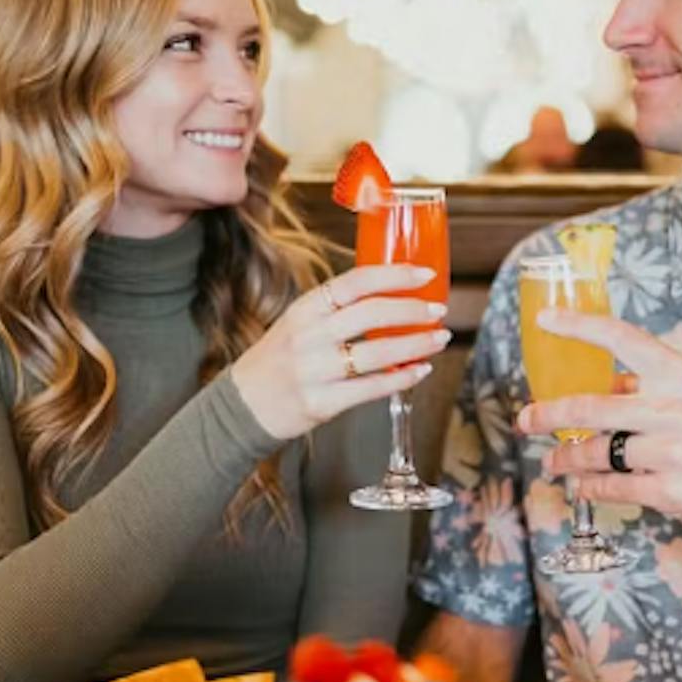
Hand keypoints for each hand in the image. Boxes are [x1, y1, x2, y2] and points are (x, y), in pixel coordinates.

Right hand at [232, 265, 449, 440]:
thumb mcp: (298, 323)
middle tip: (437, 309)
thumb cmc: (278, 361)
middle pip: (372, 313)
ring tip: (439, 338)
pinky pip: (371, 388)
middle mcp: (309, 336)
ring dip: (416, 344)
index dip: (394, 275)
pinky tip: (419, 370)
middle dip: (413, 310)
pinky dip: (401, 378)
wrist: (242, 406)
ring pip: (378, 352)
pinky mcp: (321, 402)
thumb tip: (391, 296)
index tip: (423, 274)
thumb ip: (336, 311)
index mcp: (305, 308)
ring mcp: (314, 370)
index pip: (355, 282)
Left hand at [515, 308, 681, 545]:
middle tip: (526, 420)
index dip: (579, 326)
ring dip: (566, 459)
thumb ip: (649, 386)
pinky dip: (590, 487)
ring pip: (596, 452)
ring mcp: (675, 451)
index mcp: (680, 374)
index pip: (621, 338)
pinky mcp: (674, 491)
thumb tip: (600, 384)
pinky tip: (582, 485)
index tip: (545, 320)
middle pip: (590, 407)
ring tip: (554, 462)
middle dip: (548, 415)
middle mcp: (675, 407)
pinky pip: (613, 487)